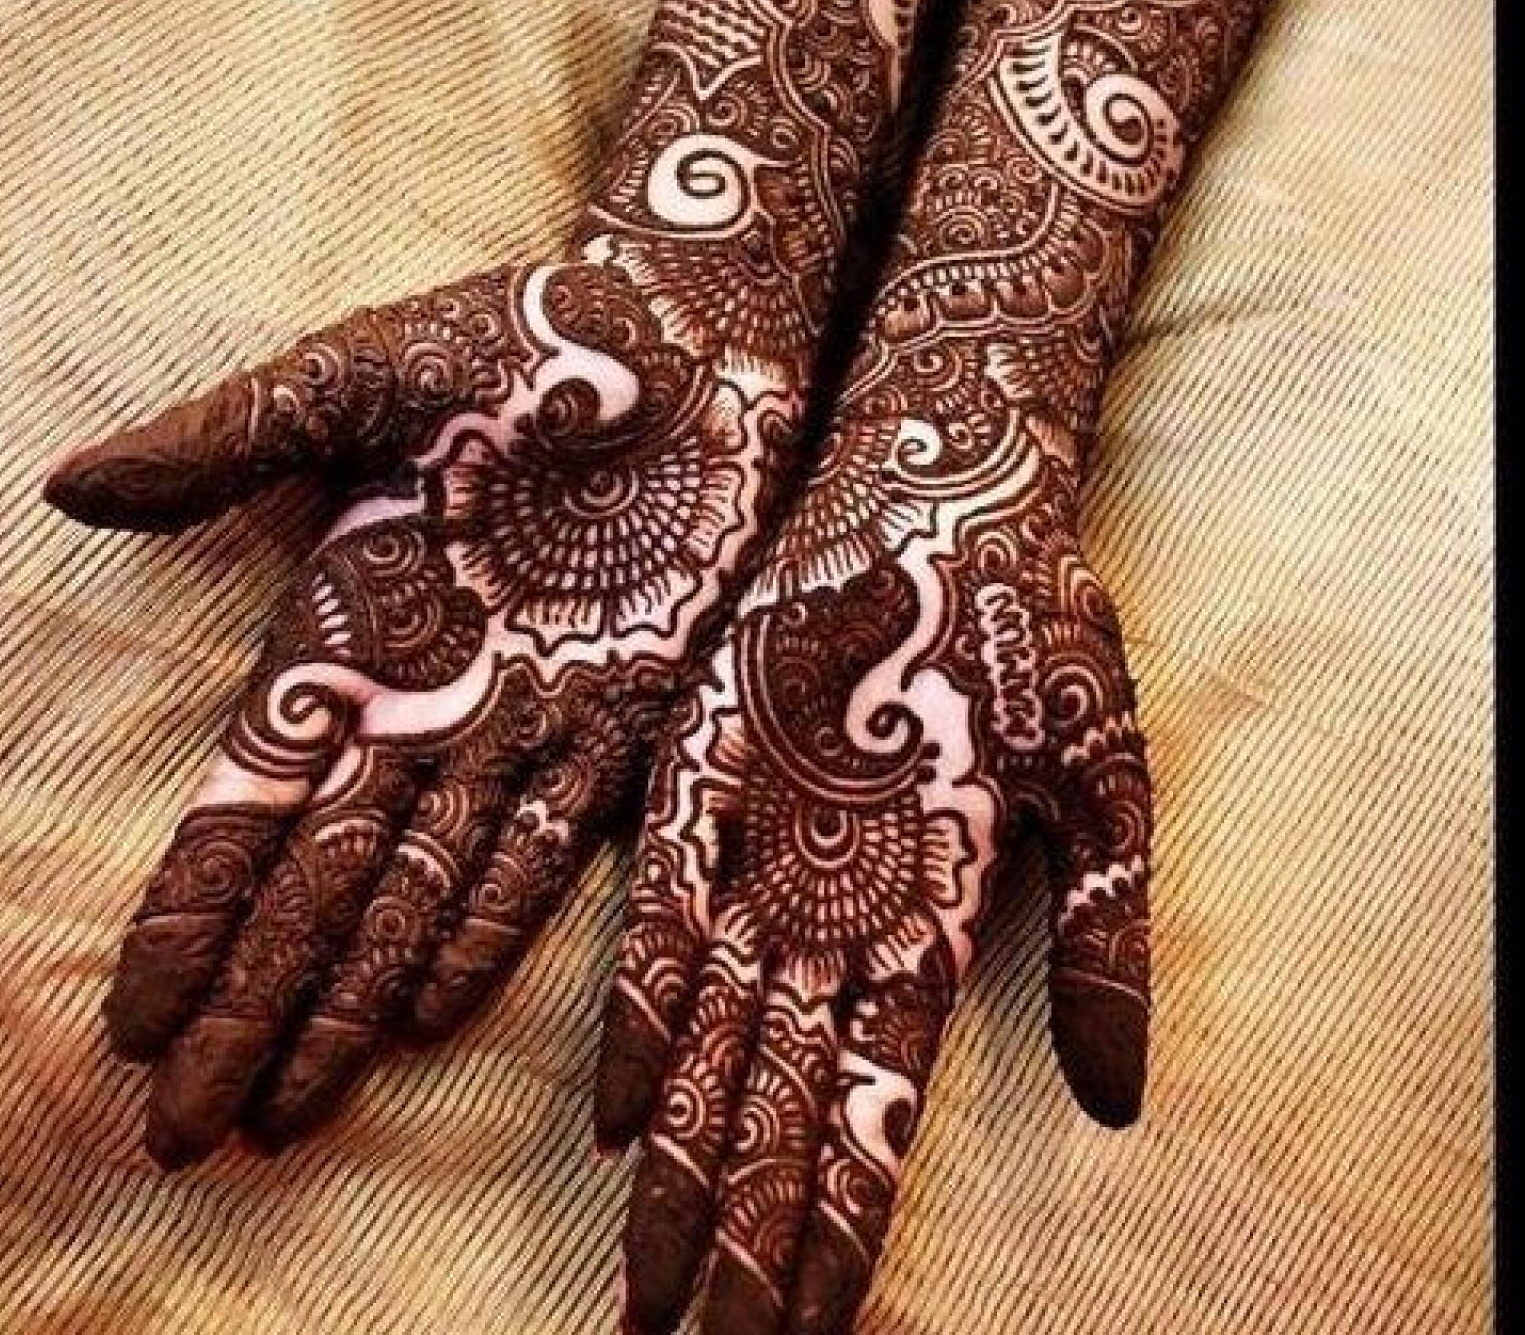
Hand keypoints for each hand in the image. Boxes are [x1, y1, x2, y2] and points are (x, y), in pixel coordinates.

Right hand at [48, 256, 798, 1165]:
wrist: (680, 329)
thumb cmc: (509, 340)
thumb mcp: (350, 379)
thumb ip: (222, 443)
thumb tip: (66, 488)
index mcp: (345, 624)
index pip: (249, 796)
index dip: (194, 907)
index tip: (136, 1018)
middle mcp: (424, 697)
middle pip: (320, 879)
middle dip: (255, 999)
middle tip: (187, 1128)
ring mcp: (523, 715)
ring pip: (417, 888)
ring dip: (352, 996)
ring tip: (289, 1105)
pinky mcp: (628, 711)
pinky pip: (546, 840)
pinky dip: (486, 925)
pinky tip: (424, 1010)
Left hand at [595, 372, 1148, 1334]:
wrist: (952, 491)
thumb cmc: (1041, 632)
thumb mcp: (1110, 785)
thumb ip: (1112, 938)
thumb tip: (1121, 1105)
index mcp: (933, 923)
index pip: (879, 1113)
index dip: (840, 1228)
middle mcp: (836, 908)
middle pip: (782, 1105)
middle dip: (745, 1235)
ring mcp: (766, 845)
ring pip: (718, 1036)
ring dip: (689, 1159)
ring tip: (651, 1283)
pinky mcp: (706, 769)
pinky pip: (665, 907)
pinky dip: (648, 1003)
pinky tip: (625, 1105)